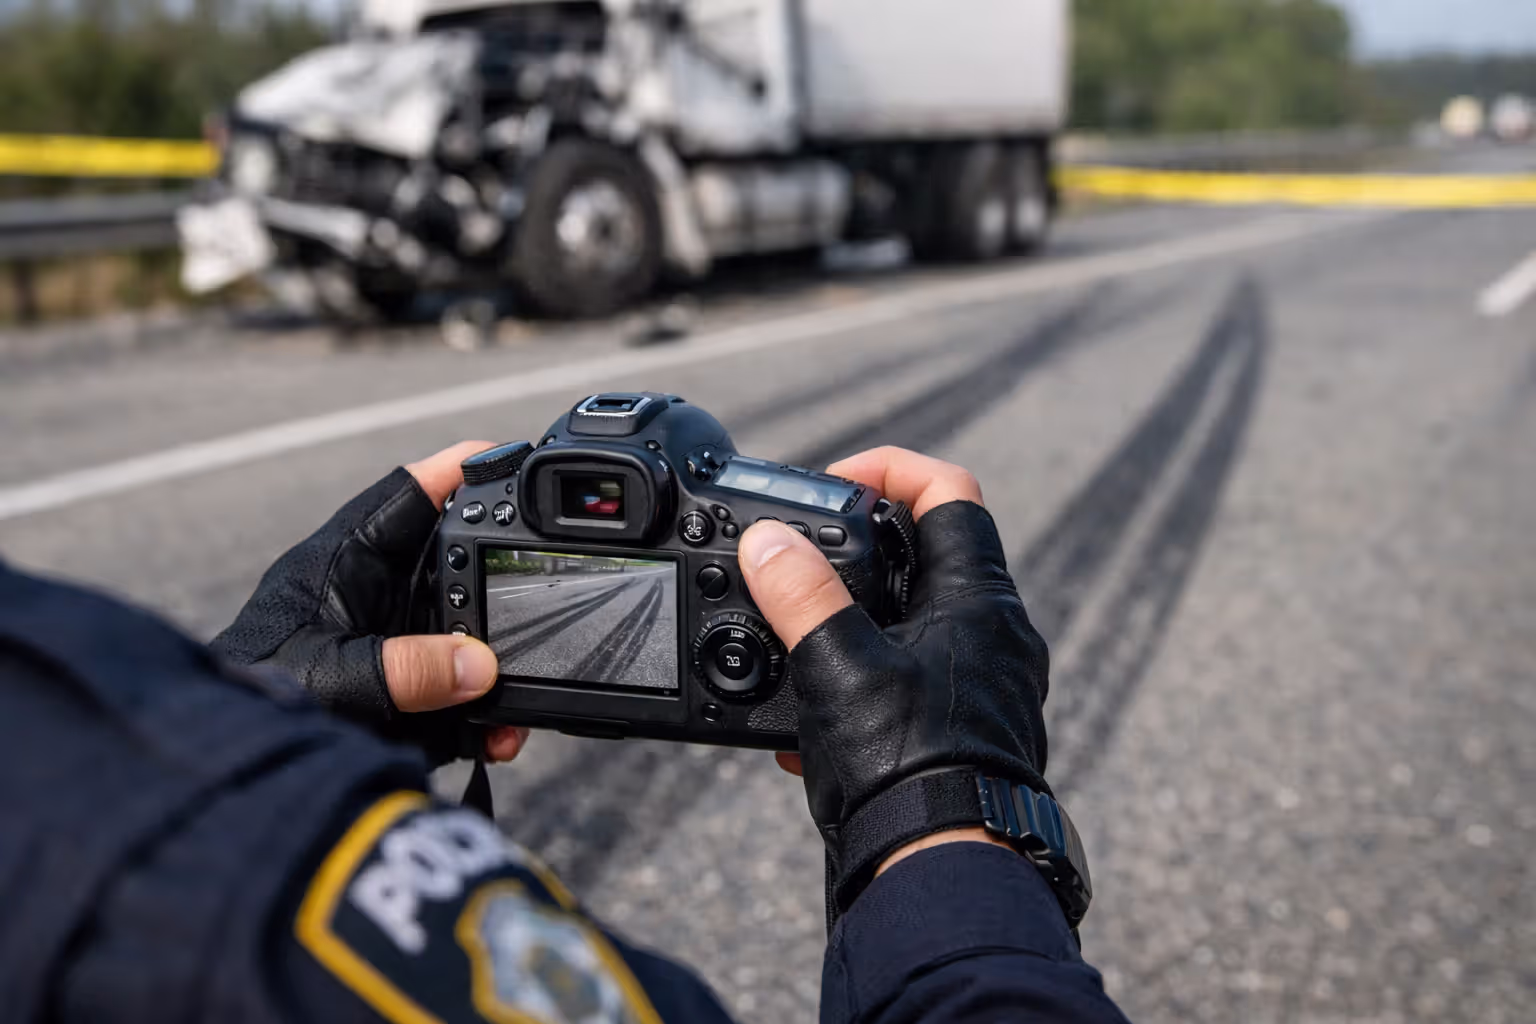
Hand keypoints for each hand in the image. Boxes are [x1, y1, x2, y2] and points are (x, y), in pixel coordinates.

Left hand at [211, 441, 527, 763]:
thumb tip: (478, 666)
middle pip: (449, 561)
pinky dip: (484, 715)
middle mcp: (370, 595)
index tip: (507, 456)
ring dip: (496, 661)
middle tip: (542, 573)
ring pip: (461, 632)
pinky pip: (456, 693)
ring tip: (524, 686)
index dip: (455, 471)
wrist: (230, 770)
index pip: (406, 497)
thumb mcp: (333, 678)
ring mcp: (386, 644)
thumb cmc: (255, 701)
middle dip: (497, 574)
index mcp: (343, 564)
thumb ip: (406, 670)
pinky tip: (503, 734)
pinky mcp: (398, 695)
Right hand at [737, 447, 1049, 913]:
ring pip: (912, 624)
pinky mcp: (964, 731)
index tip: (835, 482)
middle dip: (859, 553)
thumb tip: (769, 542)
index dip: (891, 469)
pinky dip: (857, 685)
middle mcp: (995, 637)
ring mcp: (983, 686)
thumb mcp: (839, 666)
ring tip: (794, 643)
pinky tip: (806, 723)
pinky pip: (907, 683)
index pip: (950, 492)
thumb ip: (801, 595)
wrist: (944, 868)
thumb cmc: (911, 767)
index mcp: (980, 602)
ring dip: (851, 625)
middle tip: (804, 557)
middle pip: (928, 555)